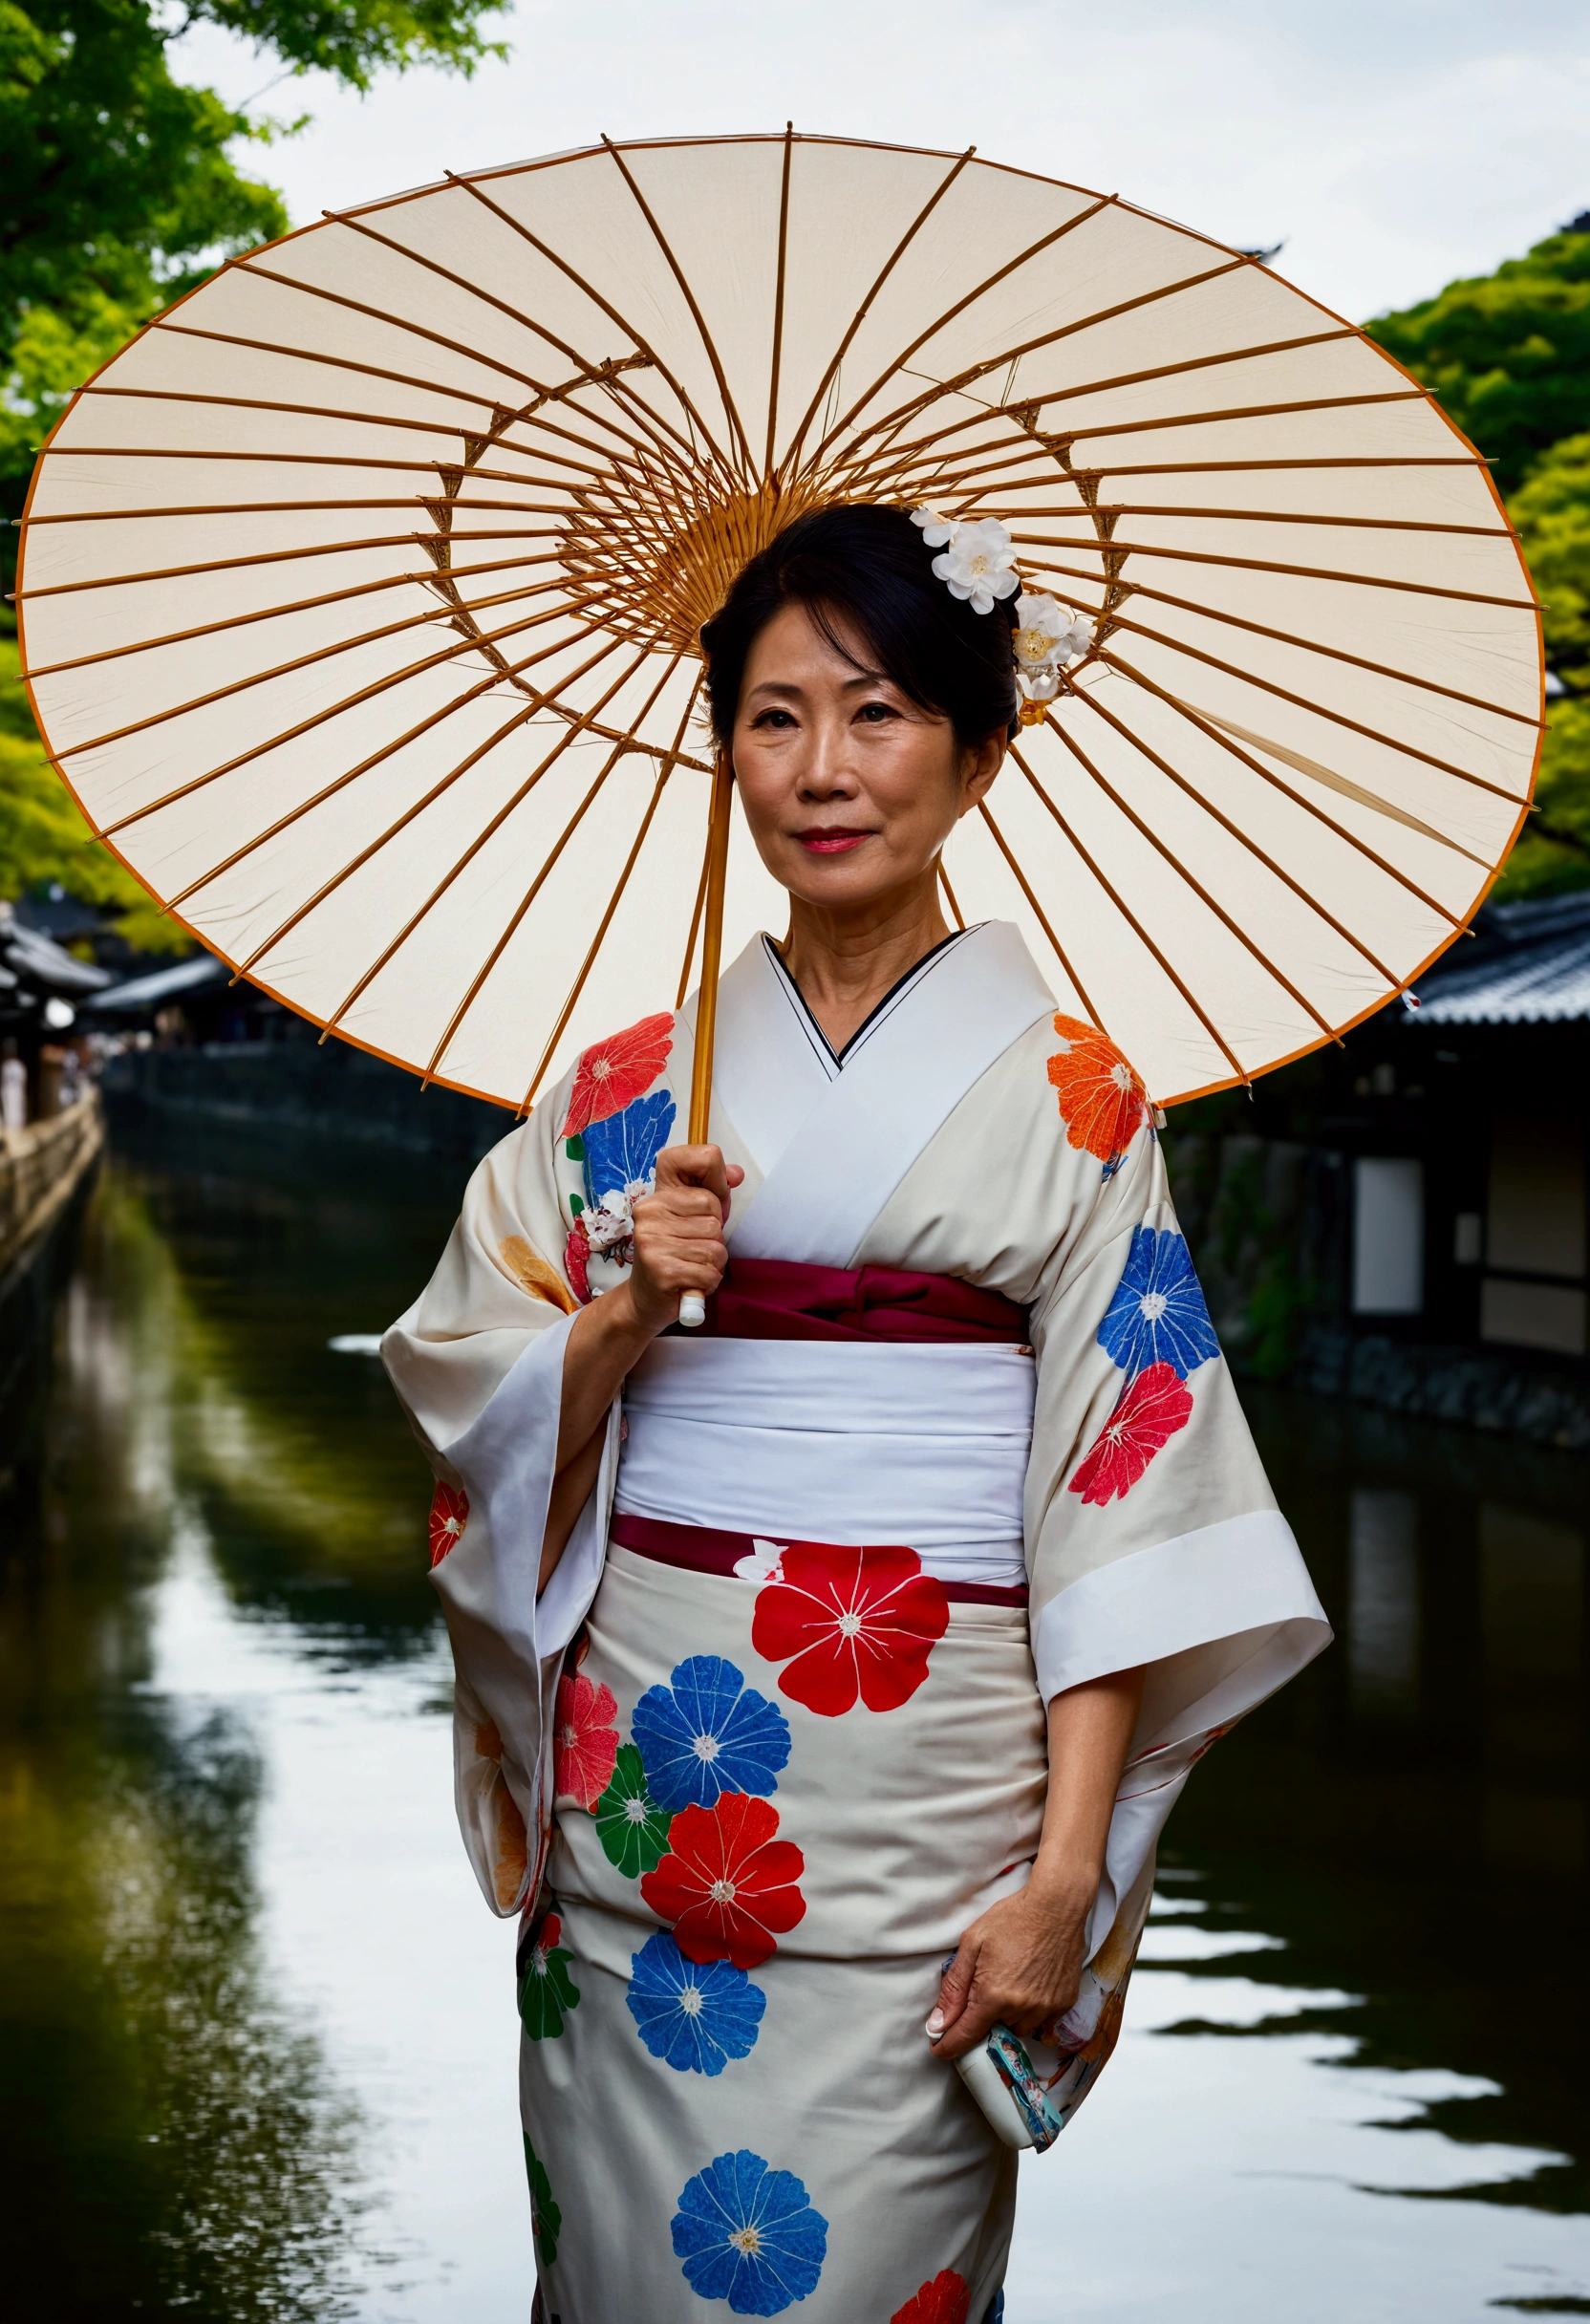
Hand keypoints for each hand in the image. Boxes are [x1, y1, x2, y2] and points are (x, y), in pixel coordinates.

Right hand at [625, 1144, 743, 1335]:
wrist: (645, 1298)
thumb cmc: (676, 1253)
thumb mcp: (695, 1216)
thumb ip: (715, 1192)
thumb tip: (737, 1173)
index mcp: (659, 1191)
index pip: (703, 1158)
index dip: (718, 1177)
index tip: (711, 1199)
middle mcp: (650, 1210)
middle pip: (714, 1214)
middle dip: (715, 1236)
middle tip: (693, 1248)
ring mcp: (652, 1240)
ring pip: (715, 1246)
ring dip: (713, 1262)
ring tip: (691, 1265)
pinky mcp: (660, 1270)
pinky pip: (709, 1271)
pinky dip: (708, 1281)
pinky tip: (690, 1280)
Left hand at [925, 1875, 1090, 2060]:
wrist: (1057, 1906)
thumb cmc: (1012, 1918)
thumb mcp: (972, 1943)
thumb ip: (954, 1986)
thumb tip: (938, 2022)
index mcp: (993, 1995)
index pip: (966, 2035)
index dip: (949, 2045)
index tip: (939, 2049)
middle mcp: (1020, 2009)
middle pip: (992, 2031)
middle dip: (982, 2017)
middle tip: (983, 1990)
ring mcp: (1045, 2009)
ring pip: (1018, 2028)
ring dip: (1007, 2016)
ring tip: (1008, 1982)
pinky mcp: (1064, 2004)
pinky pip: (1041, 2020)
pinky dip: (1030, 2009)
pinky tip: (1029, 1982)